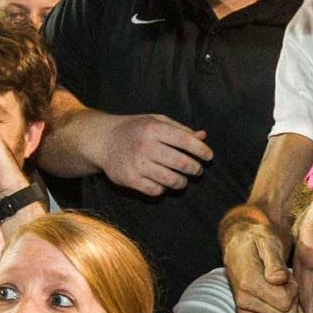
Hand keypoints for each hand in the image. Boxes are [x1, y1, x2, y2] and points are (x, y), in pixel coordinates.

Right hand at [94, 112, 214, 195]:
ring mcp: (137, 164)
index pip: (186, 141)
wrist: (103, 141)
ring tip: (182, 180)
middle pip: (182, 163)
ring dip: (182, 182)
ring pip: (171, 180)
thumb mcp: (155, 121)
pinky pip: (156, 191)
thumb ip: (180, 129)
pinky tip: (163, 183)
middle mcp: (146, 146)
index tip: (209, 156)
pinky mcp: (130, 180)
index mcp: (154, 128)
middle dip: (195, 169)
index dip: (201, 150)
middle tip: (197, 170)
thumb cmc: (134, 129)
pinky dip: (163, 189)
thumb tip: (203, 137)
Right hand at [221, 208, 295, 312]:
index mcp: (249, 283)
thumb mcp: (268, 243)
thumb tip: (278, 279)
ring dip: (284, 303)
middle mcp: (243, 301)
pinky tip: (270, 291)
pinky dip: (276, 307)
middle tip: (284, 280)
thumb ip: (275, 262)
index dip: (293, 289)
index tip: (287, 275)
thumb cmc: (256, 240)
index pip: (285, 303)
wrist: (238, 244)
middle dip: (291, 298)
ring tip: (276, 284)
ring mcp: (243, 310)